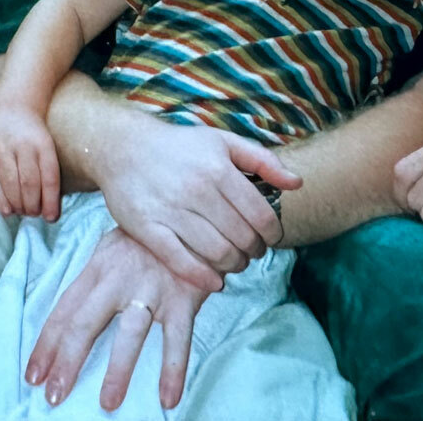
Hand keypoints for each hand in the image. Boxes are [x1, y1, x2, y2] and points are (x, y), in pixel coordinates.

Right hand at [0, 103, 60, 218]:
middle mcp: (22, 145)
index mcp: (43, 143)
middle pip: (28, 182)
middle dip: (32, 205)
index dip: (50, 200)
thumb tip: (51, 209)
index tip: (51, 217)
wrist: (11, 108)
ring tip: (22, 213)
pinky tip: (6, 211)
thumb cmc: (35, 134)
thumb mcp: (49, 145)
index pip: (49, 176)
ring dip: (17, 204)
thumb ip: (50, 172)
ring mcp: (2, 149)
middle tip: (35, 214)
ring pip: (9, 183)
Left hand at [26, 227, 211, 411]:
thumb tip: (67, 316)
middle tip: (54, 396)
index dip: (47, 344)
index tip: (34, 375)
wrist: (194, 214)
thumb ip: (93, 279)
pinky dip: (173, 369)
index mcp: (98, 266)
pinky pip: (178, 338)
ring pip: (130, 333)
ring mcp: (152, 287)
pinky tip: (168, 398)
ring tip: (107, 403)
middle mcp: (120, 277)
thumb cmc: (149, 238)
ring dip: (118, 370)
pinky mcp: (184, 297)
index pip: (65, 310)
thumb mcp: (113, 248)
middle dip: (67, 361)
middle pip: (86, 323)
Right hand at [96, 120, 299, 290]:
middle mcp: (196, 190)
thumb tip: (297, 183)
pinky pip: (180, 262)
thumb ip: (263, 160)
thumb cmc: (180, 146)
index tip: (270, 239)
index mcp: (219, 169)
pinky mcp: (146, 228)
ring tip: (234, 262)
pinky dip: (202, 277)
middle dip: (254, 251)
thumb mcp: (223, 142)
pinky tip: (213, 280)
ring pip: (216, 253)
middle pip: (241, 238)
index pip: (260, 215)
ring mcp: (170, 211)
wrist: (125, 147)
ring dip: (233, 265)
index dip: (272, 234)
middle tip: (251, 252)